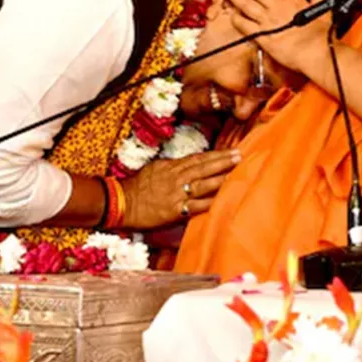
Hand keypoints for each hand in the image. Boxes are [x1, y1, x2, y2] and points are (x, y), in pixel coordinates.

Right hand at [122, 149, 240, 228]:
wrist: (121, 203)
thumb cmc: (136, 187)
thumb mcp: (154, 169)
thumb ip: (173, 167)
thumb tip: (190, 165)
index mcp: (171, 167)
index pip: (198, 158)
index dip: (216, 155)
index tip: (232, 150)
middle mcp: (176, 178)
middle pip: (204, 168)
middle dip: (223, 162)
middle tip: (240, 156)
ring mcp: (177, 195)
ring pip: (203, 184)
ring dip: (221, 178)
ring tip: (237, 173)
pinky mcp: (175, 211)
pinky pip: (196, 206)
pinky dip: (210, 202)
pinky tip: (224, 199)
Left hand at [224, 0, 329, 72]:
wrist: (315, 51)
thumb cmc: (320, 35)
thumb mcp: (323, 10)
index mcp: (293, 0)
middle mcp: (278, 7)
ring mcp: (268, 20)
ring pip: (247, 4)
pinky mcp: (262, 35)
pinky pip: (245, 25)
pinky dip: (237, 19)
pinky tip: (231, 15)